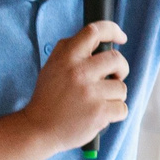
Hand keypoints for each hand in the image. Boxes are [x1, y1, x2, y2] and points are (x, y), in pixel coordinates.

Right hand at [23, 21, 128, 150]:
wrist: (37, 129)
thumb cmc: (49, 97)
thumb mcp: (52, 67)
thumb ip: (71, 51)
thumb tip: (100, 40)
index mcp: (67, 57)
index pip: (94, 31)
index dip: (112, 30)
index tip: (120, 37)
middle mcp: (79, 72)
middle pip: (117, 59)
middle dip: (121, 69)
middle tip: (114, 77)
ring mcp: (90, 93)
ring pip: (121, 87)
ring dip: (114, 96)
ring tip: (97, 102)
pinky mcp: (99, 113)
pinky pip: (122, 108)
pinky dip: (114, 113)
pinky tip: (98, 115)